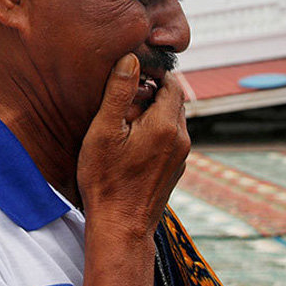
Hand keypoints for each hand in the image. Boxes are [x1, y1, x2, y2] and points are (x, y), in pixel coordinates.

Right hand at [78, 53, 189, 238]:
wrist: (120, 226)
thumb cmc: (107, 179)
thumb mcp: (104, 130)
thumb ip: (118, 91)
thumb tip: (131, 58)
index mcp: (166, 125)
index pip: (172, 83)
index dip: (154, 72)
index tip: (132, 71)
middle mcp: (180, 139)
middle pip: (174, 100)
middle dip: (152, 91)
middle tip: (123, 93)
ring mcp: (180, 157)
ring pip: (172, 120)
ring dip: (153, 111)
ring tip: (124, 117)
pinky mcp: (174, 170)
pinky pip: (169, 139)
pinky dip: (155, 131)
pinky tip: (130, 140)